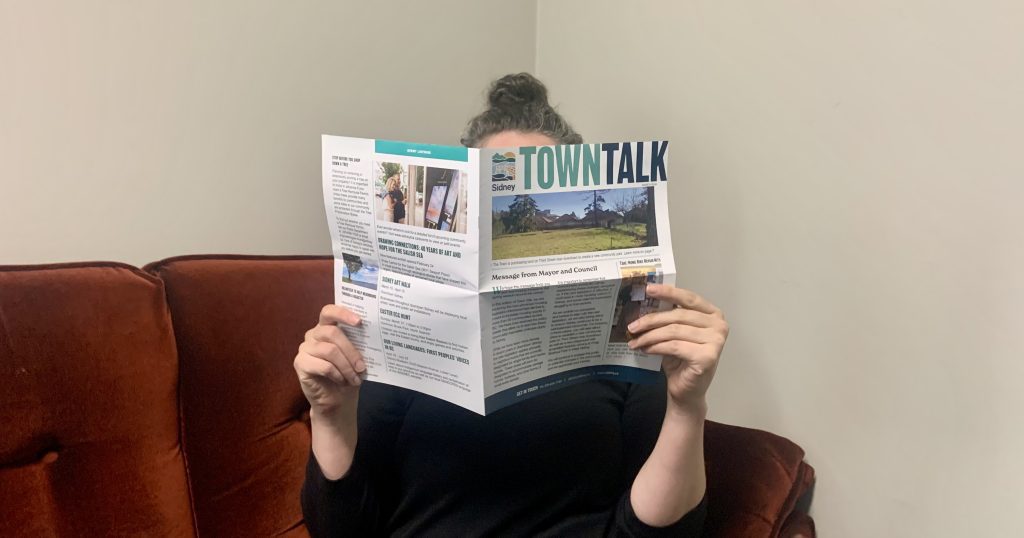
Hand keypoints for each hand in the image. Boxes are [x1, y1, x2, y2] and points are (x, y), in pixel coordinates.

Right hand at [294, 305, 365, 415]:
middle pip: (332, 333)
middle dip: (351, 351)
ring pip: (330, 351)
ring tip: (355, 379)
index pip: (329, 311)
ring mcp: (305, 348)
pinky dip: (337, 374)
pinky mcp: (300, 363)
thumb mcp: (355, 357)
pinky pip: (323, 366)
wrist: (336, 400)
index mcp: (326, 328)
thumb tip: (372, 336)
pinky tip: (342, 381)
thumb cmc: (347, 375)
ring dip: (346, 367)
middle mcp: (313, 334)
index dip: (343, 313)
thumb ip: (357, 344)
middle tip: (362, 367)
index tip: (359, 322)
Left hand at [627, 284, 727, 408]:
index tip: (648, 289)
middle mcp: (719, 325)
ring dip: (650, 336)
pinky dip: (656, 347)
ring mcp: (716, 341)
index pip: (689, 298)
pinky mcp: (707, 357)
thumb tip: (644, 301)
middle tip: (632, 326)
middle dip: (651, 320)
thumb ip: (668, 317)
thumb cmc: (681, 360)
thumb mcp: (674, 334)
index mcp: (713, 315)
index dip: (668, 292)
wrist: (686, 391)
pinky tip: (645, 349)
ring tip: (635, 341)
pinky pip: (674, 346)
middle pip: (678, 315)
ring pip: (673, 331)